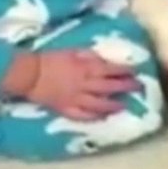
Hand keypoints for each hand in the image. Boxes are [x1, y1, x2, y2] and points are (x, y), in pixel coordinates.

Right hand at [8, 50, 139, 120]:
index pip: (110, 70)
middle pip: (108, 87)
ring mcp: (76, 99)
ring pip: (99, 104)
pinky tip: (102, 117)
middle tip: (137, 88)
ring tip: (124, 106)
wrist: (29, 74)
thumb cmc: (49, 59)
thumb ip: (88, 55)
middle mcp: (84, 85)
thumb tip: (103, 59)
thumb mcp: (71, 51)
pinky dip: (94, 117)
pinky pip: (83, 115)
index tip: (135, 71)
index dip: (124, 71)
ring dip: (113, 105)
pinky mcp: (66, 109)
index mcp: (85, 68)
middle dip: (125, 87)